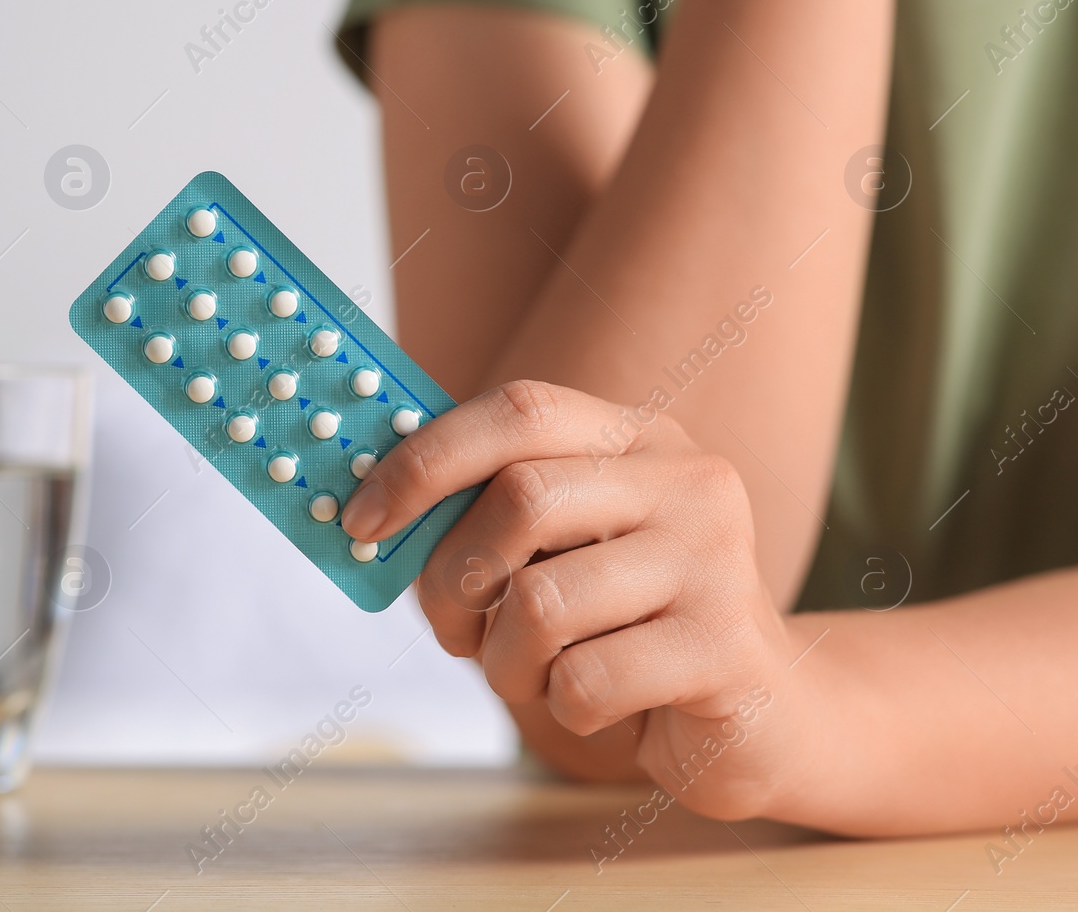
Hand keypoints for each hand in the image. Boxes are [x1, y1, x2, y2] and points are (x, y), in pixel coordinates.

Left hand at [340, 380, 815, 818]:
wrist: (766, 716)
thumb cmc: (626, 626)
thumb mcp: (560, 551)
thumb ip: (486, 517)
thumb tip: (372, 514)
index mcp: (638, 438)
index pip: (518, 409)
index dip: (424, 460)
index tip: (359, 521)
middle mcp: (688, 482)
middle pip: (521, 500)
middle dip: (453, 579)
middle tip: (453, 629)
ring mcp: (717, 563)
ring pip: (540, 605)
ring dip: (504, 662)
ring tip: (534, 673)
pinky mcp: (725, 651)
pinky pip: (584, 682)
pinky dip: (560, 708)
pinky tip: (598, 703)